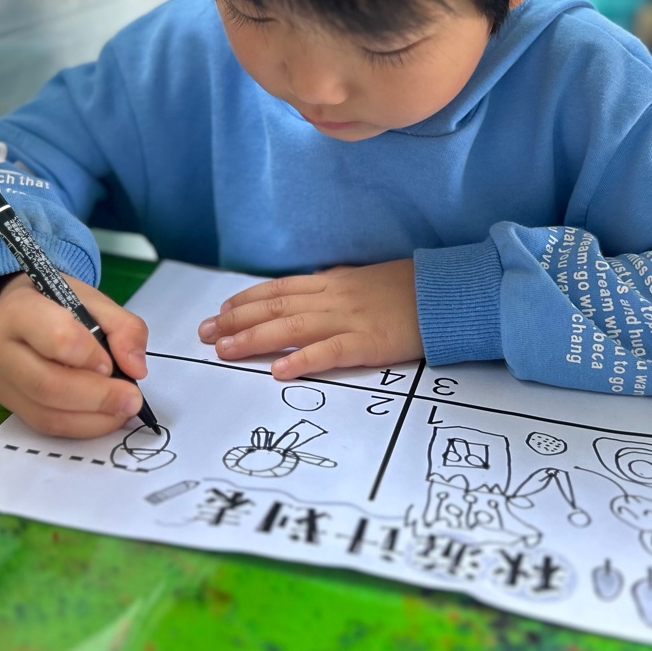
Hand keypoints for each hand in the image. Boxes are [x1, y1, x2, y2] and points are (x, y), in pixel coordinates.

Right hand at [0, 273, 148, 437]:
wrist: (17, 311)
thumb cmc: (56, 303)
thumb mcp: (94, 301)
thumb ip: (123, 327)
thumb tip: (135, 369)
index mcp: (18, 310)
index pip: (57, 338)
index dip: (90, 356)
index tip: (112, 363)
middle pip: (48, 385)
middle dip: (98, 397)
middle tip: (132, 399)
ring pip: (45, 413)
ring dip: (93, 418)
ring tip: (123, 410)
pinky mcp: (5, 403)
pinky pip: (44, 424)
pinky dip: (81, 426)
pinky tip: (104, 417)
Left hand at [197, 259, 422, 379]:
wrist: (447, 294)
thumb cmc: (407, 289)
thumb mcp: (364, 279)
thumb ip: (334, 284)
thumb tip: (309, 286)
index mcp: (332, 282)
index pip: (277, 289)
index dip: (244, 301)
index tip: (218, 314)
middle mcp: (333, 297)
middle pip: (275, 307)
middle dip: (236, 321)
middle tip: (205, 335)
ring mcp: (350, 319)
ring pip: (292, 327)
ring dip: (254, 339)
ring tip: (224, 350)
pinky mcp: (369, 343)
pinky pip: (330, 352)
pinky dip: (302, 360)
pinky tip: (278, 371)